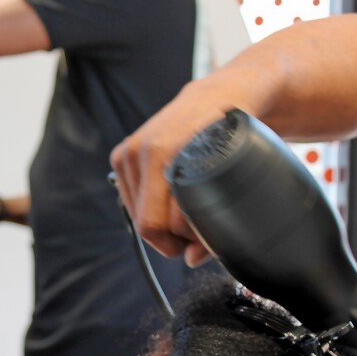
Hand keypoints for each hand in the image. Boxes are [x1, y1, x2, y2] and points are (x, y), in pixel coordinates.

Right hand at [109, 86, 227, 266]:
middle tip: (197, 230)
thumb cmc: (233, 137)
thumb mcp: (235, 177)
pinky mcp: (121, 154)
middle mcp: (143, 151)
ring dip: (161, 221)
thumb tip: (192, 259)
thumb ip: (215, 224)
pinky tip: (171, 196)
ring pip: (137, 214)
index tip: (203, 240)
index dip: (183, 242)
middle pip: (146, 222)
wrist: (221, 96)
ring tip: (187, 210)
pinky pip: (130, 201)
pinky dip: (150, 207)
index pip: (158, 224)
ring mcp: (129, 151)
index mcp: (168, 154)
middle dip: (172, 236)